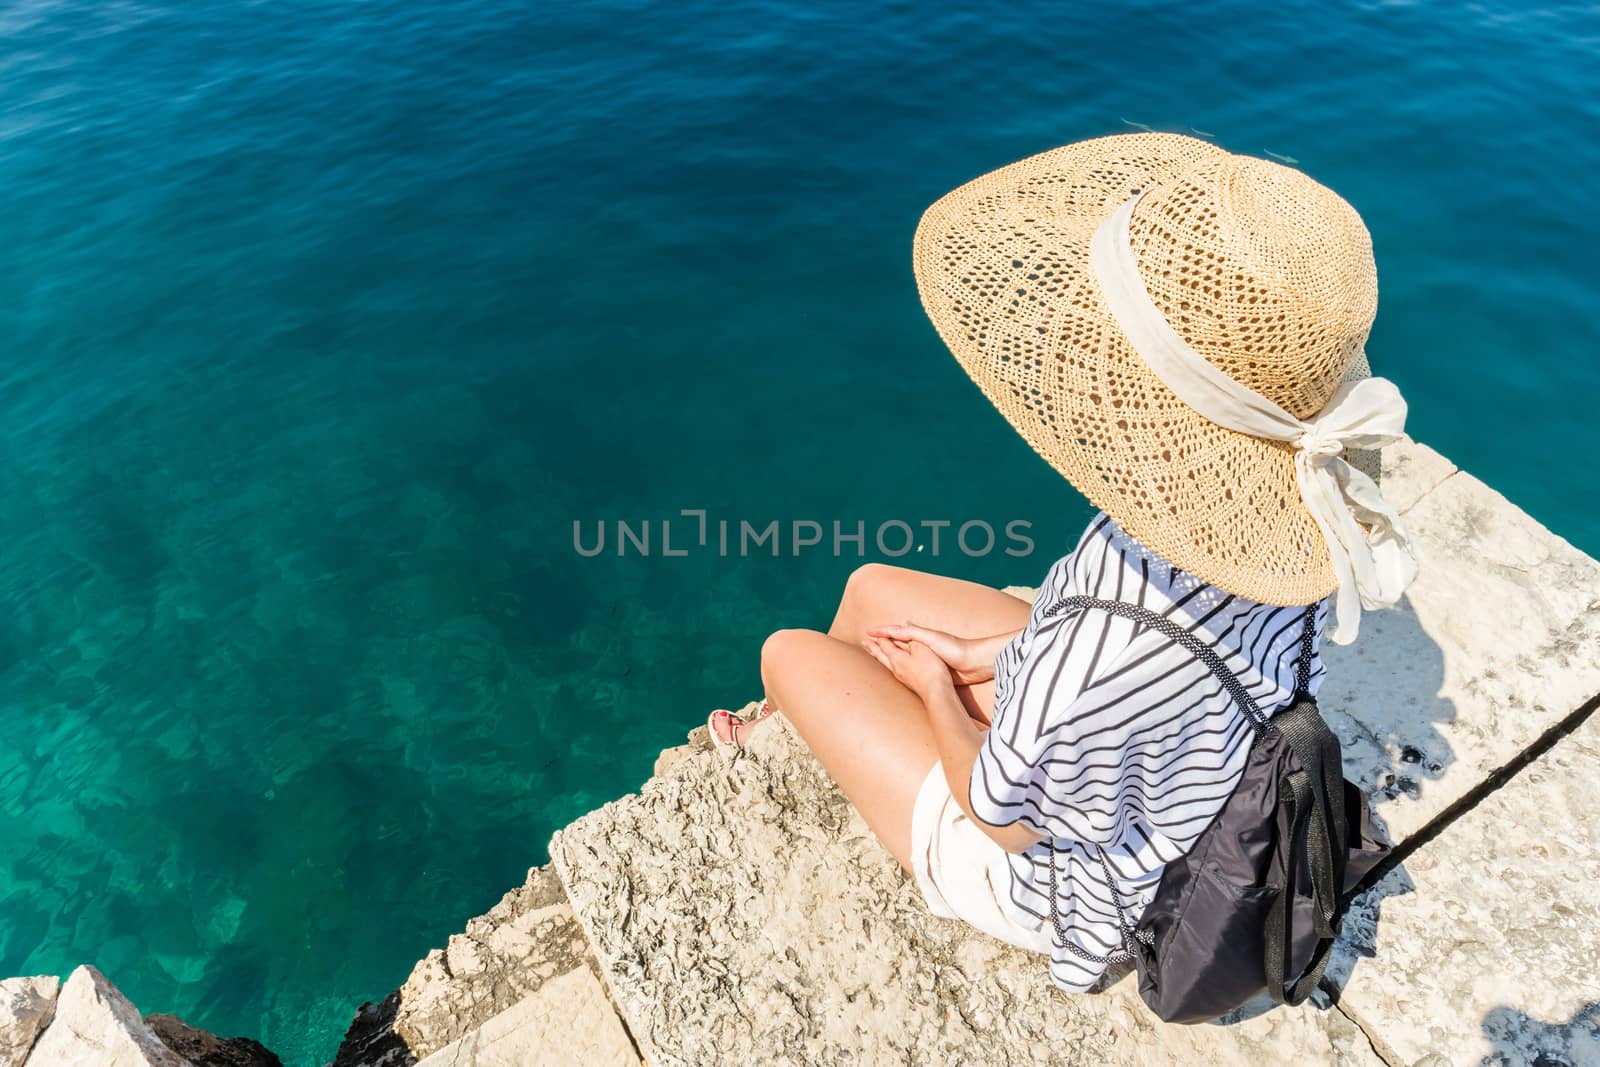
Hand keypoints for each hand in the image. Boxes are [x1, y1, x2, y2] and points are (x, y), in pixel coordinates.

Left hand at [860, 635, 955, 702]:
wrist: (937, 693)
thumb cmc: (931, 669)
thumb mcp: (922, 649)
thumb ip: (911, 639)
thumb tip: (904, 629)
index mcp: (897, 658)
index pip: (885, 644)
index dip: (880, 636)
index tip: (871, 631)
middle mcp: (896, 668)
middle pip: (881, 655)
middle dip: (873, 648)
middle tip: (864, 643)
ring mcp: (902, 677)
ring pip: (886, 663)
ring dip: (879, 655)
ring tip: (874, 652)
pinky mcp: (910, 683)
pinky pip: (894, 670)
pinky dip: (888, 663)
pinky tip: (892, 665)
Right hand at [864, 622, 995, 685]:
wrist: (975, 663)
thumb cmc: (955, 649)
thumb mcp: (932, 638)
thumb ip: (914, 632)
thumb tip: (899, 623)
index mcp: (920, 636)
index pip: (896, 632)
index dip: (882, 632)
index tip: (867, 632)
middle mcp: (922, 645)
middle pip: (898, 642)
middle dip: (883, 642)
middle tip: (867, 641)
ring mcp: (928, 658)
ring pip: (904, 655)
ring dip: (891, 653)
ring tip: (878, 654)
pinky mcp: (934, 669)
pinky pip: (913, 666)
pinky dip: (903, 665)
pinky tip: (900, 668)